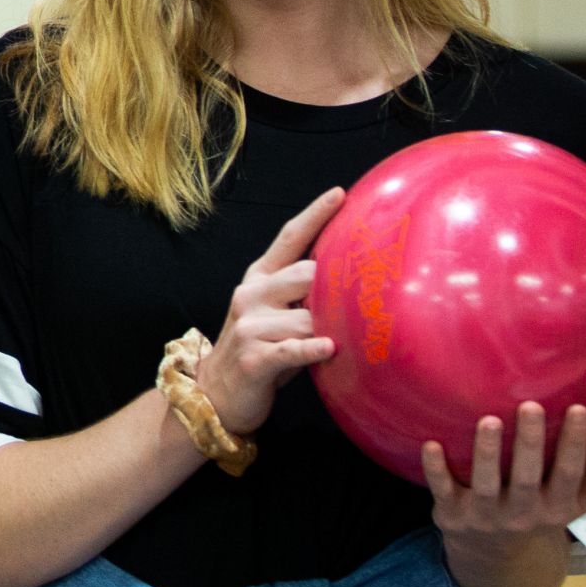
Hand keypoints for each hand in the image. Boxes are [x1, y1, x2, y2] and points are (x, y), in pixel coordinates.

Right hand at [196, 186, 343, 436]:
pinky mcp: (253, 358)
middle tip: (367, 293)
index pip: (288, 238)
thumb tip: (352, 279)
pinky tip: (329, 348)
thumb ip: (301, 294)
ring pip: (304, 317)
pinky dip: (312, 349)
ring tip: (347, 338)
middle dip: (334, 285)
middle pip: (304, 274)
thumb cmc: (261, 349)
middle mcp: (250, 295)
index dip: (314, 215)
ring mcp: (248, 326)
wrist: (218, 393)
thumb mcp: (275, 313)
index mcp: (258, 278)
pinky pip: (292, 349)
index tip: (341, 194)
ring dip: (328, 329)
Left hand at [425, 402, 585, 554]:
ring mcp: (484, 516)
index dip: (575, 444)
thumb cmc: (537, 515)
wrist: (493, 560)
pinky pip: (443, 490)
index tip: (578, 408)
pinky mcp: (452, 514)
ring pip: (485, 484)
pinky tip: (431, 443)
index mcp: (553, 509)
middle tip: (531, 405)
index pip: (568, 475)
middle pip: (526, 478)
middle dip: (530, 444)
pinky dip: (435, 469)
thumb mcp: (571, 506)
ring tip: (489, 420)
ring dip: (486, 453)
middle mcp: (520, 514)